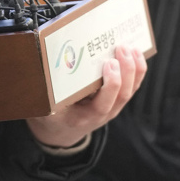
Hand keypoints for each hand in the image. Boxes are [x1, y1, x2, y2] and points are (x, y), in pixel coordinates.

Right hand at [26, 45, 146, 148]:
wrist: (61, 132)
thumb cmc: (53, 116)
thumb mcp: (46, 107)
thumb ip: (47, 93)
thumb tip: (42, 66)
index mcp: (82, 116)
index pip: (102, 105)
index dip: (110, 85)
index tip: (108, 63)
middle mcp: (101, 115)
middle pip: (121, 96)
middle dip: (125, 71)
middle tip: (121, 48)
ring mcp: (111, 109)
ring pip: (130, 92)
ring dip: (134, 70)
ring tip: (132, 49)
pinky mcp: (115, 102)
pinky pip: (131, 88)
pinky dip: (137, 72)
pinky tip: (137, 55)